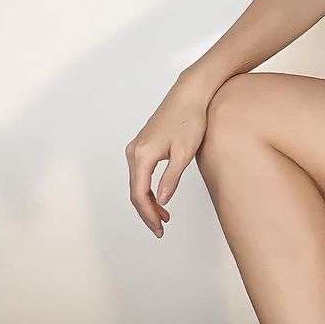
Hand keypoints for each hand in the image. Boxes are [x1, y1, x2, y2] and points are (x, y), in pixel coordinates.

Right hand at [124, 79, 209, 235]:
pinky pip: (141, 173)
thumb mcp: (184, 153)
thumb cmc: (190, 119)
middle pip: (135, 191)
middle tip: (161, 229)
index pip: (139, 193)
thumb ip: (171, 179)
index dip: (148, 214)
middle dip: (147, 212)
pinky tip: (161, 196)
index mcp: (142, 155)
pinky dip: (148, 188)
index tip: (159, 228)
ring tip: (164, 217)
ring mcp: (136, 147)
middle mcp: (134, 151)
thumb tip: (161, 201)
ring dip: (148, 201)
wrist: (191, 94)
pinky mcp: (143, 144)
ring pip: (137, 182)